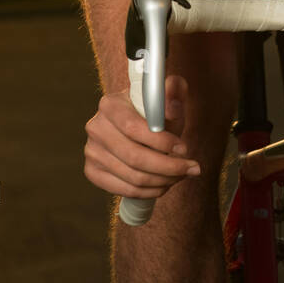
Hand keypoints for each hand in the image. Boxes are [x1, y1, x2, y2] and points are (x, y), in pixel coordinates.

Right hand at [84, 74, 201, 200]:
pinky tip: (164, 184)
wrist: (136, 126)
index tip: (184, 148)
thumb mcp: (167, 96)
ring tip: (181, 175)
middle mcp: (96, 127)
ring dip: (163, 181)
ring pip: (133, 177)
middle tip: (191, 169)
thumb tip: (171, 106)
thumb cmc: (154, 112)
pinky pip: (125, 190)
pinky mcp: (93, 171)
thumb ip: (174, 90)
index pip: (133, 128)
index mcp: (110, 105)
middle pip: (134, 157)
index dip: (161, 142)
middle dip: (169, 167)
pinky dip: (149, 192)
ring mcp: (92, 151)